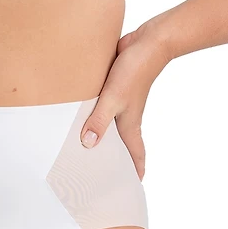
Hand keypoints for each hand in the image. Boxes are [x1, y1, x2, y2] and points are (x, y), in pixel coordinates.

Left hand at [80, 21, 171, 180]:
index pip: (135, 154)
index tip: (131, 187)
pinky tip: (78, 113)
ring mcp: (120, 102)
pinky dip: (94, 114)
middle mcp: (126, 116)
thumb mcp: (113, 98)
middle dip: (112, 158)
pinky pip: (102, 106)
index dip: (135, 171)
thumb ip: (99, 121)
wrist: (149, 42)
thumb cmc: (135, 71)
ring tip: (83, 147)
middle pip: (120, 143)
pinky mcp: (113, 87)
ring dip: (101, 135)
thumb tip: (87, 144)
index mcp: (130, 124)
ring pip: (109, 124)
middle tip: (98, 172)